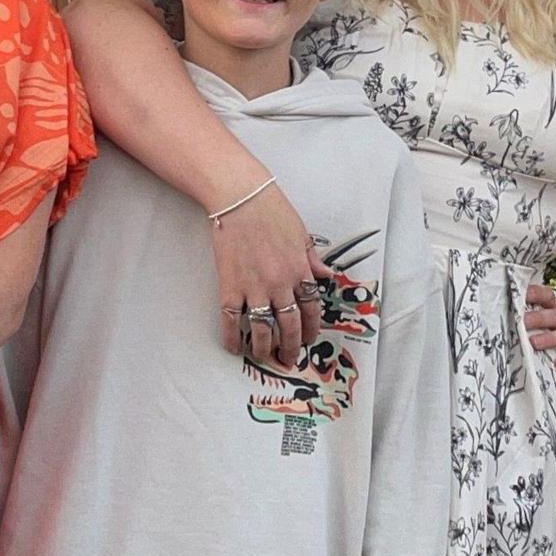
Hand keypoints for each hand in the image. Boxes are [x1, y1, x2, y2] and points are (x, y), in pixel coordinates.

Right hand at [210, 178, 328, 366]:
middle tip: (289, 357)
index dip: (311, 328)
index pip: (311, 308)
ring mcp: (254, 287)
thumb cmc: (271, 211)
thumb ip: (312, 259)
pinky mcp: (230, 287)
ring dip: (264, 348)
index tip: (309, 339)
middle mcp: (280, 284)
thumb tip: (325, 275)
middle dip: (290, 346)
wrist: (241, 199)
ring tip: (264, 356)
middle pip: (289, 325)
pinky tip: (234, 347)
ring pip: (262, 329)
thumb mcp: (301, 234)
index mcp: (300, 270)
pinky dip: (232, 337)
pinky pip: (231, 320)